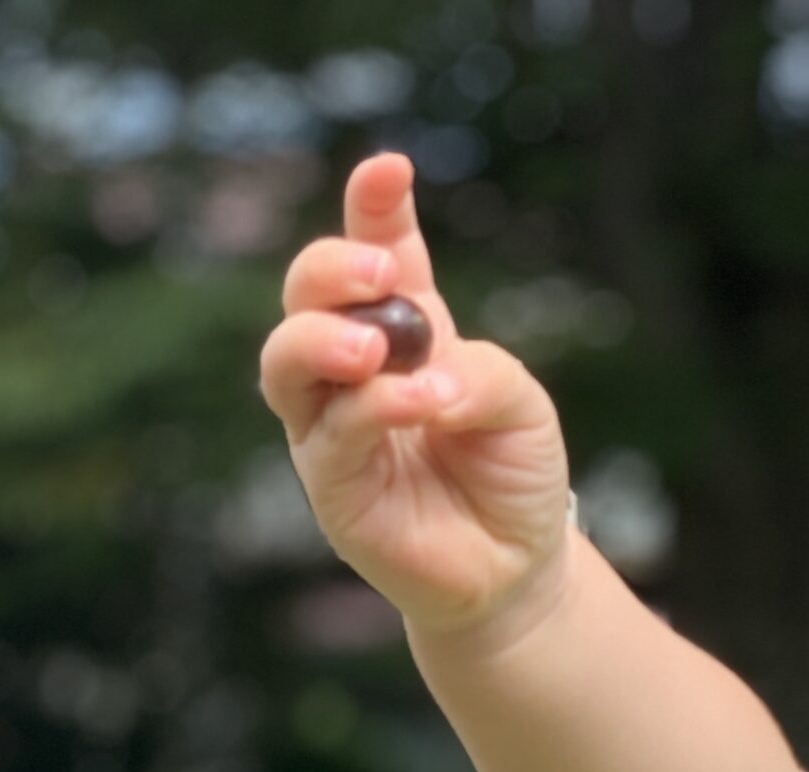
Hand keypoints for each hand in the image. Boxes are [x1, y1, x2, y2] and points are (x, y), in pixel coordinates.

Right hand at [258, 152, 571, 646]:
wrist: (517, 565)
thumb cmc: (515, 473)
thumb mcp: (521, 404)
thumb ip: (480, 371)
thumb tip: (428, 376)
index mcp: (408, 329)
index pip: (379, 252)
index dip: (375, 208)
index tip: (390, 169)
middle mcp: (355, 368)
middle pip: (306, 296)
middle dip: (332, 269)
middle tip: (382, 275)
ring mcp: (331, 425)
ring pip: (287, 361)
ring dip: (323, 339)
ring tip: (373, 346)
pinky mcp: (331, 484)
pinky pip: (332, 433)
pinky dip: (370, 408)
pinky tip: (416, 402)